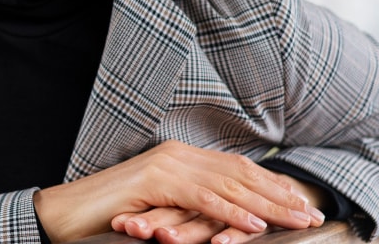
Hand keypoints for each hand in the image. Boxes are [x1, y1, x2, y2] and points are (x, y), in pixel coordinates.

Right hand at [31, 141, 322, 242]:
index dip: (271, 185)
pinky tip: (255, 224)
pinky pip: (202, 199)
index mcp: (179, 158)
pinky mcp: (155, 183)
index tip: (300, 202)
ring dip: (268, 205)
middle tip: (312, 211)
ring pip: (228, 185)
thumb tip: (220, 219)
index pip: (235, 169)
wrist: (66, 213)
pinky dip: (232, 212)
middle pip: (240, 174)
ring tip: (297, 219)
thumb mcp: (160, 210)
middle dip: (279, 194)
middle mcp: (177, 155)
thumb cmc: (108, 216)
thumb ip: (189, 207)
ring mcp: (166, 166)